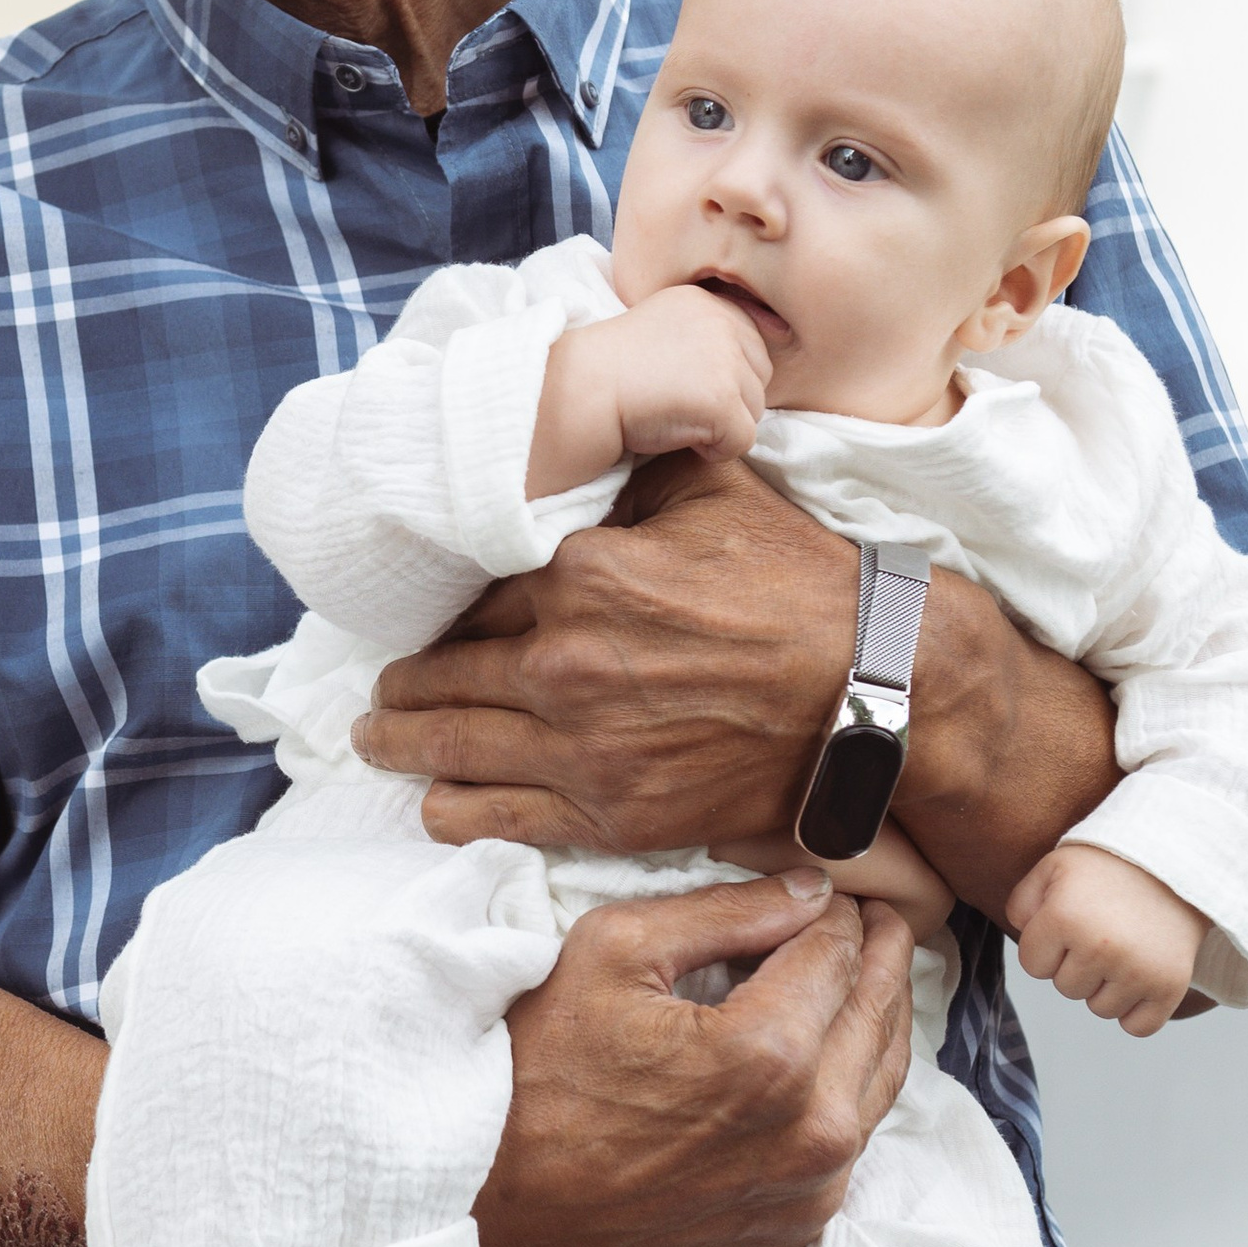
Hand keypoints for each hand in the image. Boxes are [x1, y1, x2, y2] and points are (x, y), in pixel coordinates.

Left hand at [355, 451, 1121, 911]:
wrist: (869, 687)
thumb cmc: (794, 580)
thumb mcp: (709, 487)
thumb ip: (633, 465)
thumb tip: (597, 430)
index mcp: (578, 574)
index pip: (471, 596)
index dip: (442, 610)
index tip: (420, 619)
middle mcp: (561, 662)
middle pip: (443, 674)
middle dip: (401, 684)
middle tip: (378, 690)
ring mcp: (580, 745)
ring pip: (449, 748)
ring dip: (402, 743)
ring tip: (378, 738)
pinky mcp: (609, 813)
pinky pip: (495, 816)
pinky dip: (451, 810)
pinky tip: (433, 804)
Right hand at [475, 874, 913, 1246]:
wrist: (508, 1197)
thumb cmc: (542, 1068)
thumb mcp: (617, 949)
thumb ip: (727, 911)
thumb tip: (810, 890)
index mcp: (769, 1052)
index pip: (837, 950)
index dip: (836, 908)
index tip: (828, 887)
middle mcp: (810, 1126)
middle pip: (878, 1008)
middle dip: (879, 949)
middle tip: (875, 912)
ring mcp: (812, 1182)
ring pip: (885, 1073)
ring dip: (879, 1010)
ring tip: (865, 965)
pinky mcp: (802, 1217)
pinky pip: (859, 1133)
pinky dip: (858, 1080)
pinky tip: (833, 1044)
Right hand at [533, 290, 772, 493]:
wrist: (580, 391)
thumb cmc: (614, 369)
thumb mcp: (666, 327)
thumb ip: (712, 331)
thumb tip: (780, 332)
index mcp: (709, 302)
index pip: (753, 347)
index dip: (722, 377)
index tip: (682, 384)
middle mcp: (724, 323)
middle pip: (759, 380)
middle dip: (727, 401)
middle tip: (677, 402)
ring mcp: (727, 361)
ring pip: (754, 413)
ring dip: (719, 426)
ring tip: (673, 415)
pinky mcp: (723, 400)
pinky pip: (742, 441)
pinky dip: (713, 450)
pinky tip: (677, 433)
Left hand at [1008, 845, 1203, 1037]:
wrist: (1176, 863)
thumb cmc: (1109, 866)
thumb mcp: (1054, 866)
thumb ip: (1022, 902)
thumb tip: (1021, 934)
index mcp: (1064, 918)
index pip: (1033, 965)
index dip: (1046, 945)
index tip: (1069, 922)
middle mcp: (1100, 948)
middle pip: (1066, 988)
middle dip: (1077, 964)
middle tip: (1103, 930)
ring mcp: (1138, 970)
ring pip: (1100, 1008)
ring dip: (1106, 986)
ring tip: (1124, 947)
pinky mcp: (1170, 986)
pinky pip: (1138, 1026)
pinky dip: (1136, 1011)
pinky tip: (1139, 977)